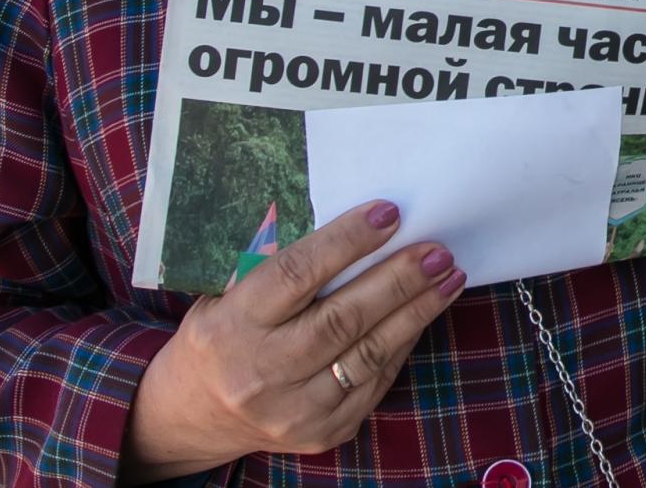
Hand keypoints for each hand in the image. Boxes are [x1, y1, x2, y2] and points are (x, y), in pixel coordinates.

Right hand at [121, 202, 464, 479]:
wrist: (195, 417)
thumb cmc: (221, 335)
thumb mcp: (225, 296)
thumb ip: (274, 264)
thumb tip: (350, 220)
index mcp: (230, 327)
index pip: (295, 276)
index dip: (346, 242)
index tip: (389, 213)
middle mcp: (260, 373)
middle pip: (342, 319)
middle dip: (398, 280)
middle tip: (437, 250)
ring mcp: (293, 409)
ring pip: (370, 353)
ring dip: (418, 310)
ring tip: (450, 276)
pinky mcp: (324, 431)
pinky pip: (377, 380)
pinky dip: (405, 342)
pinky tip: (425, 312)